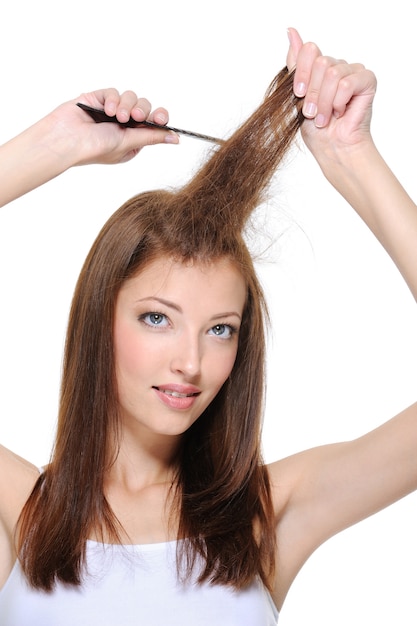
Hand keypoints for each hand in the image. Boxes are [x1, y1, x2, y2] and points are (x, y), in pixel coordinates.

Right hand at [45, 87, 177, 166]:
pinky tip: (106, 109)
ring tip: (116, 116)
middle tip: (136, 118)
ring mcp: (110, 111)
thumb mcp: (128, 143)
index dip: (159, 118)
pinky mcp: (98, 99)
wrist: (66, 139)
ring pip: (131, 97)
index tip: (160, 118)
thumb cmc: (94, 148)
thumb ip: (151, 137)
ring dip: (126, 105)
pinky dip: (113, 98)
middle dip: (142, 111)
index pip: (153, 125)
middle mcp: (123, 126)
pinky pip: (113, 91)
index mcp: (132, 141)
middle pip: (144, 108)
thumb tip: (175, 138)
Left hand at [286, 28, 376, 162]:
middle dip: (313, 93)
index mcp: (319, 68)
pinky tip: (341, 112)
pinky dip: (339, 101)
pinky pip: (347, 83)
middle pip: (320, 62)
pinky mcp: (366, 80)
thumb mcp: (298, 96)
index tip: (298, 94)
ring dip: (325, 101)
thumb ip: (295, 66)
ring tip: (324, 118)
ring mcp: (352, 71)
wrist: (332, 148)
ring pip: (333, 73)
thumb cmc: (316, 128)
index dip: (301, 73)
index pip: (308, 50)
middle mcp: (336, 66)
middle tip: (312, 113)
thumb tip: (291, 33)